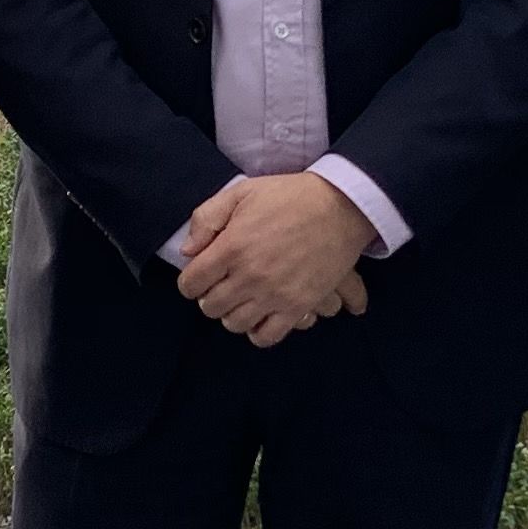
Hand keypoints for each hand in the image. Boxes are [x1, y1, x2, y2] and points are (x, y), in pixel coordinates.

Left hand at [177, 172, 375, 345]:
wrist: (340, 207)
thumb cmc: (289, 196)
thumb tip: (188, 252)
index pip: (190, 283)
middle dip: (210, 296)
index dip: (191, 280)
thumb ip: (207, 218)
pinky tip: (260, 315)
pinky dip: (257, 331)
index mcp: (232, 247)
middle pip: (210, 307)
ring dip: (232, 313)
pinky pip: (266, 336)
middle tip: (222, 284)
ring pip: (234, 324)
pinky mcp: (297, 306)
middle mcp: (249, 276)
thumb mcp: (241, 192)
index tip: (201, 274)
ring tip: (242, 299)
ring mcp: (274, 295)